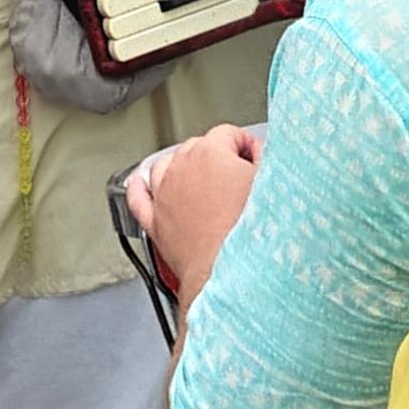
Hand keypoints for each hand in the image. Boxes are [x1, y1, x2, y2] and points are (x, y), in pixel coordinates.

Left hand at [130, 126, 260, 308]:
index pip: (228, 134)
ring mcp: (164, 194)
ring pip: (165, 167)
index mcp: (210, 153)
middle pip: (196, 147)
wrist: (229, 274)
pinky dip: (139, 188)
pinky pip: (138, 197)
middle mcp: (181, 168)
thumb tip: (261, 154)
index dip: (245, 146)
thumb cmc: (250, 234)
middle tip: (237, 178)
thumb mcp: (271, 186)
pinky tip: (141, 184)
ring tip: (201, 183)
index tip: (254, 161)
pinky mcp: (154, 222)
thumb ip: (266, 160)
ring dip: (182, 170)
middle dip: (216, 158)